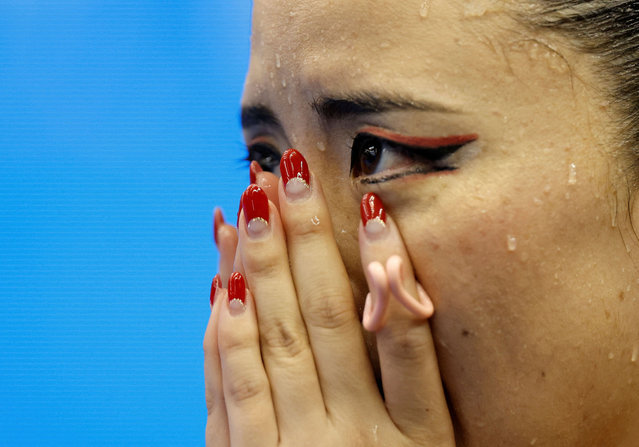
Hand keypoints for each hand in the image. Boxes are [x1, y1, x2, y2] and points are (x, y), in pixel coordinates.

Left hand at [204, 150, 455, 445]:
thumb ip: (412, 369)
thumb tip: (392, 283)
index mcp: (411, 439)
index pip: (400, 335)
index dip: (387, 265)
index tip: (370, 202)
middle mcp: (349, 439)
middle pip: (323, 322)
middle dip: (302, 241)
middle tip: (288, 171)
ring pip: (269, 343)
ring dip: (255, 269)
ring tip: (249, 204)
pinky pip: (228, 387)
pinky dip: (221, 330)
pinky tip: (219, 281)